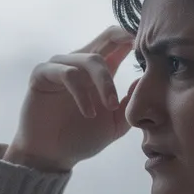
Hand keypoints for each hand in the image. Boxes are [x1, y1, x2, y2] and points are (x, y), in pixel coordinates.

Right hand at [5, 25, 137, 171]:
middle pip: (107, 37)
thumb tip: (145, 79)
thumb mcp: (115, 124)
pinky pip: (66, 73)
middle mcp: (81, 62)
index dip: (133, 37)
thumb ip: (130, 103)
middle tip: (141, 58)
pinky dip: (81, 93)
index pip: (118, 41)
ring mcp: (60, 66)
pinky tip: (88, 113)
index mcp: (100, 69)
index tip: (151, 45)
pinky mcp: (42, 74)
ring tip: (110, 108)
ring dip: (104, 83)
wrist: (52, 156)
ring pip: (89, 59)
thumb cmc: (82, 138)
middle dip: (125, 45)